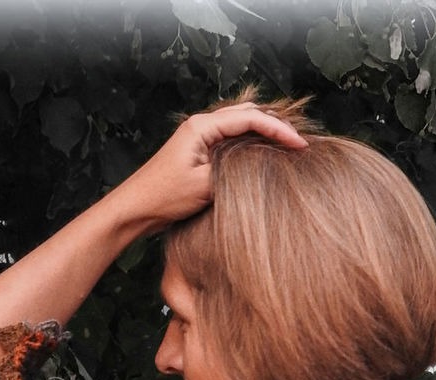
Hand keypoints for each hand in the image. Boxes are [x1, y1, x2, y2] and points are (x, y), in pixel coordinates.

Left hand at [113, 102, 307, 234]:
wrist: (136, 209)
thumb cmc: (164, 196)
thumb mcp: (203, 185)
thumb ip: (233, 170)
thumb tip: (259, 165)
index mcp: (202, 126)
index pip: (250, 119)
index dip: (278, 130)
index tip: (299, 145)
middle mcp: (201, 126)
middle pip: (247, 115)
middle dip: (274, 126)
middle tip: (298, 144)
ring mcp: (199, 138)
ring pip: (240, 126)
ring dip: (263, 133)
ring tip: (286, 147)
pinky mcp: (198, 153)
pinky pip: (231, 142)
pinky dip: (250, 145)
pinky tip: (262, 157)